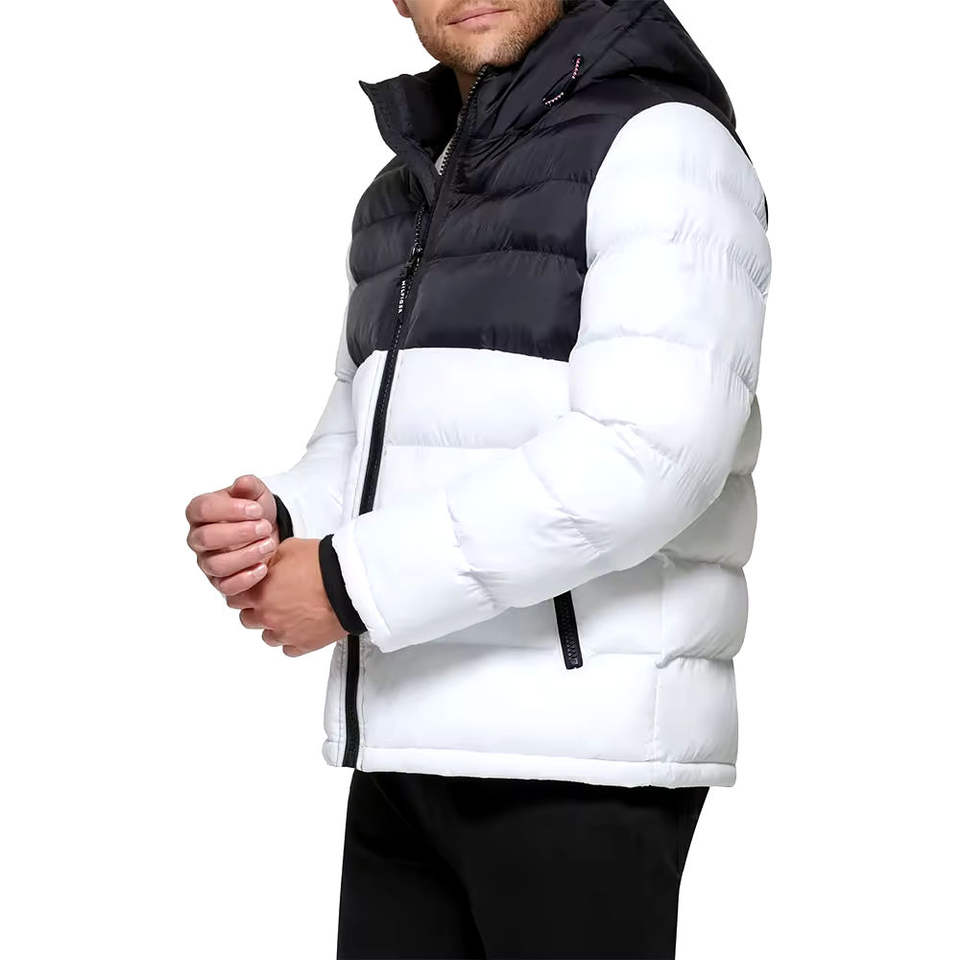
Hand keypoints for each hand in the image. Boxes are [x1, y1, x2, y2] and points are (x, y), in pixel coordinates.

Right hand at [185, 474, 278, 595]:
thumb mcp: (255, 493)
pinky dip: (245, 579)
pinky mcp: (220, 582)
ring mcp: (206, 562)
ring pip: (216, 565)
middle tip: (265, 527)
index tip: (256, 509)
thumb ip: (249, 486)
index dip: (230, 509)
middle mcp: (198, 538)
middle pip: (206, 539)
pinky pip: (225, 587)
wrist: (269, 533)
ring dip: (246, 555)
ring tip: (269, 545)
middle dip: (239, 533)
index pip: (202, 509)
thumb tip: (243, 482)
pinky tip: (264, 567)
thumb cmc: (255, 512)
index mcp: (199, 512)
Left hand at [227, 538, 346, 656]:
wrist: (350, 584)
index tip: (252, 589)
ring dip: (274, 626)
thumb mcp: (289, 548)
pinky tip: (301, 626)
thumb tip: (266, 563)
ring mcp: (285, 633)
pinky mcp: (304, 644)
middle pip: (247, 619)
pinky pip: (289, 649)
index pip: (234, 598)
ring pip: (267, 637)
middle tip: (272, 599)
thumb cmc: (323, 565)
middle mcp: (268, 616)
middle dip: (256, 609)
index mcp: (260, 593)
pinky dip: (293, 639)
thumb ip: (271, 560)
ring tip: (290, 613)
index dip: (243, 592)